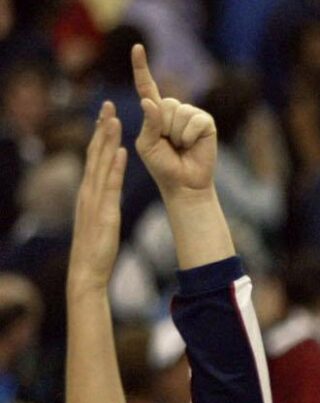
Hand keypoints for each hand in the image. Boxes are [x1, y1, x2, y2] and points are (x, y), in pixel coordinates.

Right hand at [69, 104, 127, 293]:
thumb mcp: (101, 218)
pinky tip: (121, 152)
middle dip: (101, 129)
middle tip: (107, 105)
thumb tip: (110, 188)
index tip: (106, 115)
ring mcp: (93, 201)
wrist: (87, 270)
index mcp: (88, 192)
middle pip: (94, 154)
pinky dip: (114, 167)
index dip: (99, 136)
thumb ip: (104, 201)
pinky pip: (109, 186)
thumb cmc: (96, 247)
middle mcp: (87, 191)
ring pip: (100, 164)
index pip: (94, 158)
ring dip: (107, 140)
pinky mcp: (103, 212)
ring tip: (114, 119)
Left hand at [130, 44, 215, 196]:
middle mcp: (173, 110)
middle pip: (164, 104)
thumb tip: (149, 101)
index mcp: (154, 113)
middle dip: (163, 127)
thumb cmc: (163, 166)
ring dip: (177, 135)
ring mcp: (192, 115)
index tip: (136, 47)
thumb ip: (149, 123)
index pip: (146, 86)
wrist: (184, 184)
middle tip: (170, 144)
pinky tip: (192, 146)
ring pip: (179, 113)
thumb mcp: (147, 144)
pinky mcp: (206, 123)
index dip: (141, 66)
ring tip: (181, 147)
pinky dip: (189, 137)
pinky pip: (194, 121)